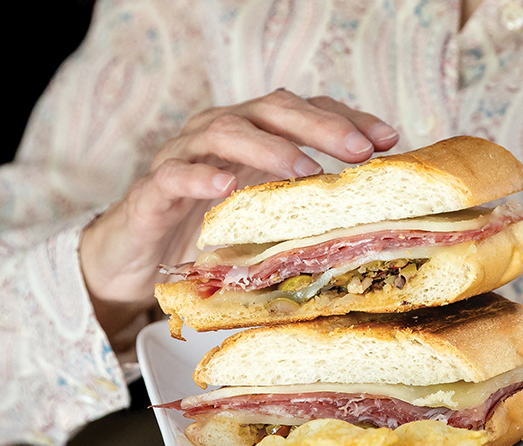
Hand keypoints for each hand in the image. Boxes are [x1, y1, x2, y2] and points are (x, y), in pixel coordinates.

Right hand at [79, 90, 398, 339]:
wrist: (134, 258)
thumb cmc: (204, 231)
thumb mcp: (262, 214)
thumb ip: (301, 203)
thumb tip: (370, 215)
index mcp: (251, 134)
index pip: (304, 111)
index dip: (346, 120)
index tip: (388, 140)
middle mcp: (218, 133)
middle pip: (271, 110)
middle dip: (319, 127)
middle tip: (359, 150)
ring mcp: (183, 157)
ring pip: (225, 131)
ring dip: (269, 148)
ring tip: (305, 171)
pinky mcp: (153, 190)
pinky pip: (175, 174)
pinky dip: (200, 176)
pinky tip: (225, 187)